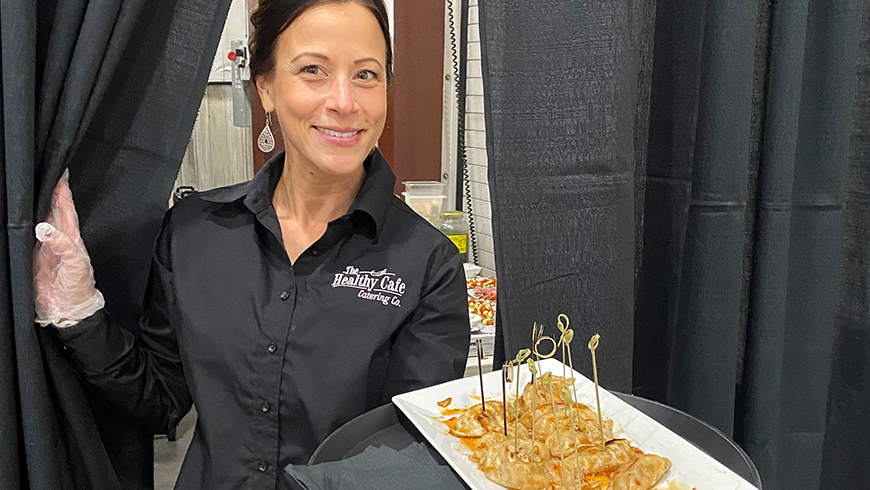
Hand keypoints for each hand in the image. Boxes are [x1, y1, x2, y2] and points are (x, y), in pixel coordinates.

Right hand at [33, 178, 103, 326]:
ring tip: (30, 187)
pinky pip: (25, 235)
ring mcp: (44, 247)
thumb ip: (62, 246)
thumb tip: (44, 228)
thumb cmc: (78, 288)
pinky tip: (18, 215)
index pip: (67, 209)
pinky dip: (23, 224)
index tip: (61, 174)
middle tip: (43, 172)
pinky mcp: (31, 256)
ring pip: (39, 219)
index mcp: (72, 238)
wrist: (67, 309)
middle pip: (52, 210)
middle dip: (48, 191)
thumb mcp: (76, 265)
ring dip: (35, 204)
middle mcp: (58, 239)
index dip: (63, 192)